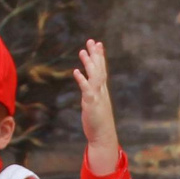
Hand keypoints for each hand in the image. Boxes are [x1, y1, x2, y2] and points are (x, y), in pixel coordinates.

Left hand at [74, 39, 119, 171]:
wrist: (103, 137)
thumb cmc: (99, 124)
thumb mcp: (97, 107)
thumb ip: (93, 96)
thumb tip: (89, 91)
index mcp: (102, 91)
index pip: (102, 70)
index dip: (100, 57)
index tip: (98, 44)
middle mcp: (101, 91)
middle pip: (99, 69)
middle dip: (96, 55)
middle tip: (92, 41)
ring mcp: (97, 97)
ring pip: (94, 76)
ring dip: (89, 63)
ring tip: (82, 51)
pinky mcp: (92, 104)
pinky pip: (87, 89)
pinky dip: (82, 80)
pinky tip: (76, 71)